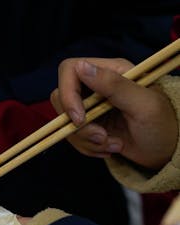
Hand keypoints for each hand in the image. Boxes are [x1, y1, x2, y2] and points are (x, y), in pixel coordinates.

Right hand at [51, 58, 177, 169]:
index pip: (69, 71)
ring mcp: (90, 107)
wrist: (168, 152)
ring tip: (113, 145)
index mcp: (110, 71)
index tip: (80, 119)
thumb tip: (80, 67)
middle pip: (61, 99)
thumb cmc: (163, 125)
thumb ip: (113, 85)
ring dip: (86, 140)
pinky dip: (88, 147)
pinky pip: (72, 137)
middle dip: (79, 125)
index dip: (68, 94)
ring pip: (64, 122)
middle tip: (102, 137)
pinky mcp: (89, 126)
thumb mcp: (143, 105)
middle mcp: (96, 86)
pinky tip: (111, 148)